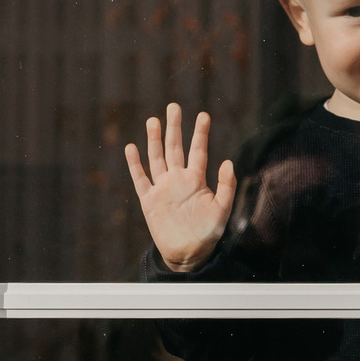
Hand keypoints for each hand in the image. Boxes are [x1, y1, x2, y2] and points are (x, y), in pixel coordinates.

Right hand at [125, 104, 237, 272]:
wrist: (188, 254)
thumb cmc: (208, 233)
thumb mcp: (222, 210)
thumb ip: (226, 186)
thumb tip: (228, 162)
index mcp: (196, 180)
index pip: (198, 151)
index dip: (200, 133)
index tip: (203, 115)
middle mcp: (178, 179)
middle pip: (175, 148)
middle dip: (175, 127)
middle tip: (173, 106)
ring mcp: (163, 188)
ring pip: (157, 158)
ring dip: (155, 140)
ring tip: (153, 121)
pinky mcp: (149, 200)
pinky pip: (140, 179)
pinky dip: (135, 164)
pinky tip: (131, 148)